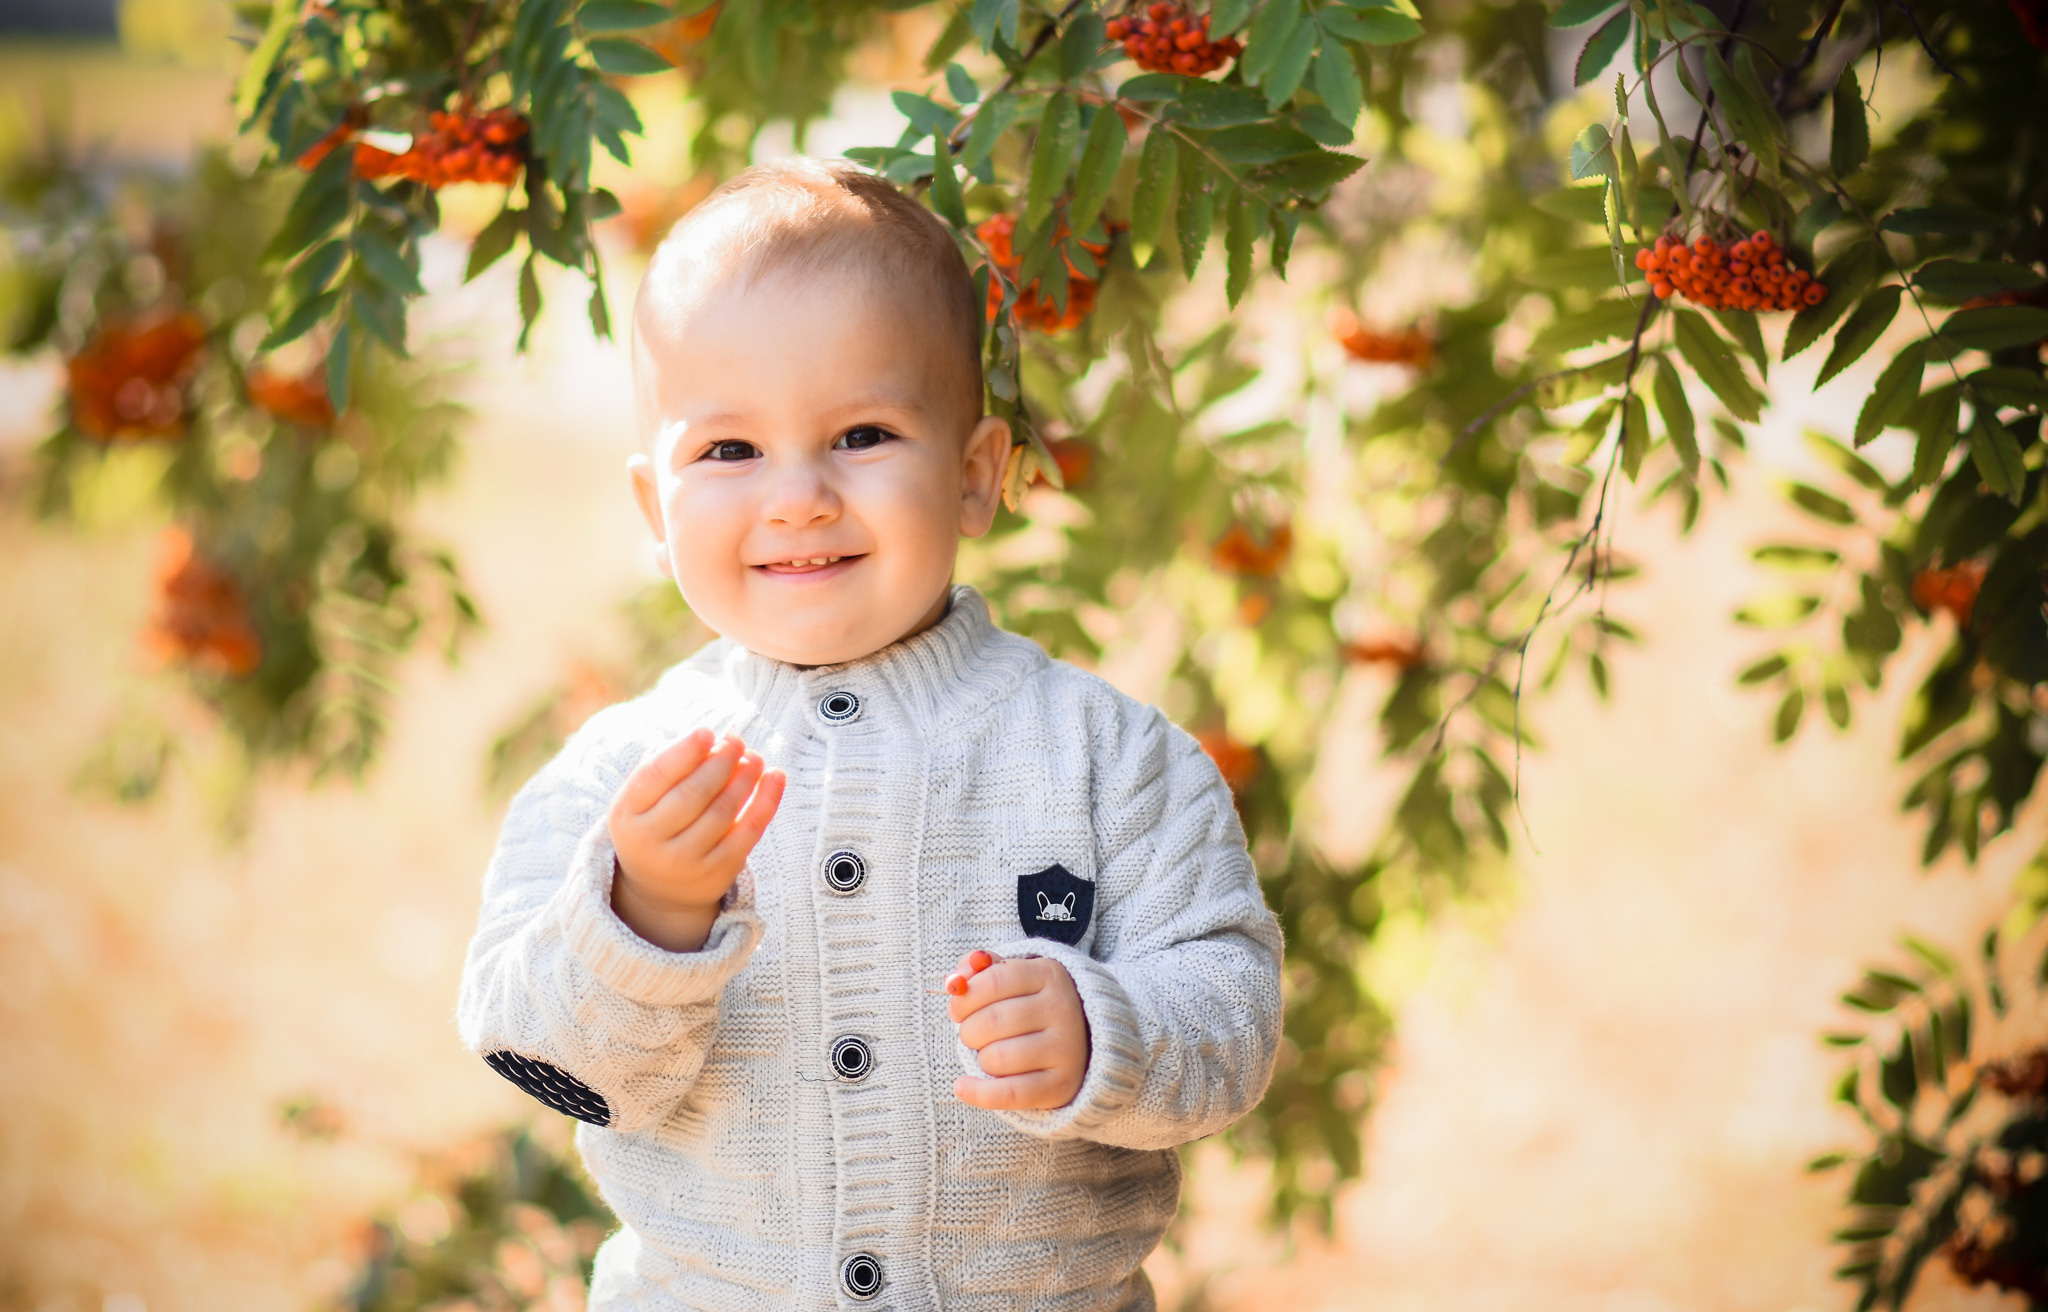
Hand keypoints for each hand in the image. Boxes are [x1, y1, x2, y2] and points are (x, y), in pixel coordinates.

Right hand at [608, 728, 784, 952]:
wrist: (661, 890)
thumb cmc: (656, 823)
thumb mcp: (644, 799)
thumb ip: (667, 766)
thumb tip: (710, 739)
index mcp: (628, 814)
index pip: (655, 777)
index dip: (683, 752)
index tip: (707, 732)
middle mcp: (651, 841)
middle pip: (692, 793)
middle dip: (720, 762)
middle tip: (736, 742)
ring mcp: (685, 861)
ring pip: (722, 812)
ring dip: (744, 778)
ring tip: (754, 758)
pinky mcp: (717, 873)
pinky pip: (748, 833)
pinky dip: (766, 801)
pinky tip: (776, 776)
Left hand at [946, 951, 1089, 1110]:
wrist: (1080, 1043)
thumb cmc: (1029, 1006)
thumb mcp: (1011, 978)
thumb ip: (978, 971)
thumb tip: (955, 981)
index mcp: (1049, 974)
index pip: (993, 982)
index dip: (964, 998)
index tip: (957, 1010)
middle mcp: (1062, 1008)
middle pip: (991, 1021)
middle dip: (969, 1031)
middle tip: (973, 1034)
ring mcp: (1066, 1048)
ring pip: (996, 1058)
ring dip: (981, 1059)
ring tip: (990, 1055)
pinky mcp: (1062, 1085)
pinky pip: (1009, 1094)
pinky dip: (978, 1093)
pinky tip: (963, 1086)